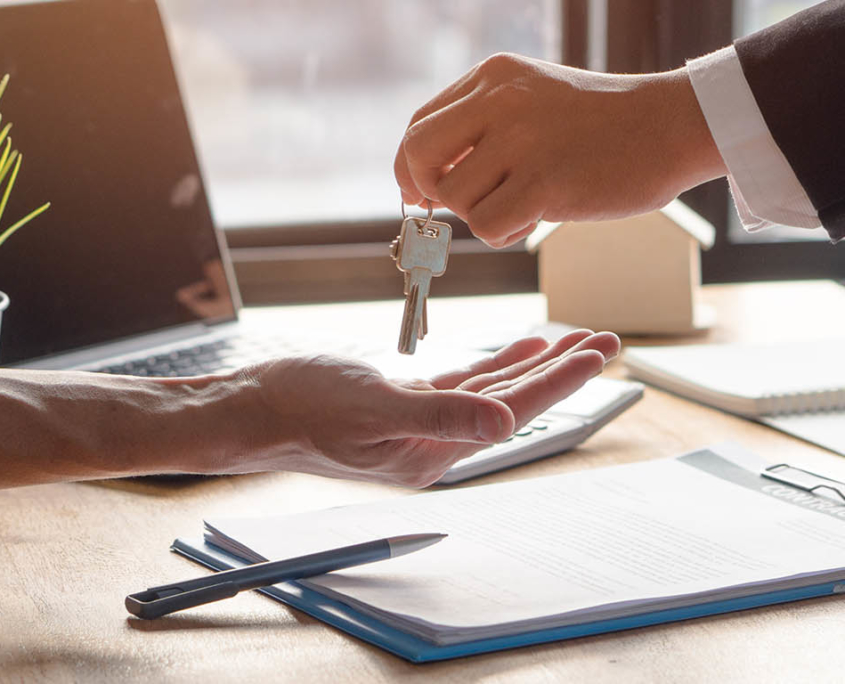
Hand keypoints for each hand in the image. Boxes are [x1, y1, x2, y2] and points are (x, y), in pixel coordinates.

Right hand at [241, 330, 619, 486]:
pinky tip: (517, 350)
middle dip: (561, 370)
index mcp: (435, 450)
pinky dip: (494, 366)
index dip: (559, 380)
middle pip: (513, 401)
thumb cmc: (302, 408)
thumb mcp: (372, 409)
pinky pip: (462, 385)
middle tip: (605, 342)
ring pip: (493, 391)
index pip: (514, 411)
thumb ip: (441, 414)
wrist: (254, 409)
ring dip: (533, 366)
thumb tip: (506, 422)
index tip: (598, 353)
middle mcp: (435, 442)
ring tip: (573, 343)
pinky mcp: (404, 406)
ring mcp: (421, 425)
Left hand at [394, 53, 725, 247]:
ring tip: (523, 204)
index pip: (419, 125)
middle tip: (458, 204)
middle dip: (428, 189)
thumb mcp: (532, 102)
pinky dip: (504, 234)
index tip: (422, 191)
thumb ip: (480, 129)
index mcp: (493, 77)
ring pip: (455, 198)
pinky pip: (487, 225)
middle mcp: (500, 101)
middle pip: (419, 155)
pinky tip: (534, 218)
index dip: (411, 167)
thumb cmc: (600, 125)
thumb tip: (426, 183)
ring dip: (481, 214)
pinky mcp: (545, 181)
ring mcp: (522, 140)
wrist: (668, 126)